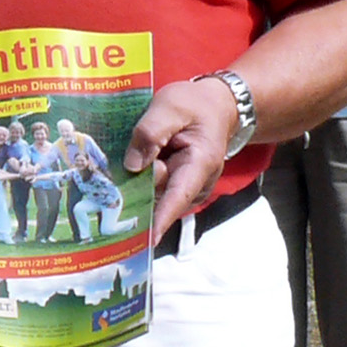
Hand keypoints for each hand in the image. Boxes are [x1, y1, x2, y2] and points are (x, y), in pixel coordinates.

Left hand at [122, 76, 242, 239]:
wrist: (213, 106)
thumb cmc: (195, 105)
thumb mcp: (170, 107)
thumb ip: (151, 132)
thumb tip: (133, 165)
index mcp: (199, 164)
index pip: (178, 197)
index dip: (161, 219)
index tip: (148, 240)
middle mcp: (194, 183)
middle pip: (156, 194)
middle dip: (138, 181)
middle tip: (139, 150)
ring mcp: (183, 187)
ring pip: (151, 192)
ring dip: (137, 179)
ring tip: (144, 148)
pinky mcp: (172, 185)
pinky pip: (150, 188)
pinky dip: (139, 178)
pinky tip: (140, 159)